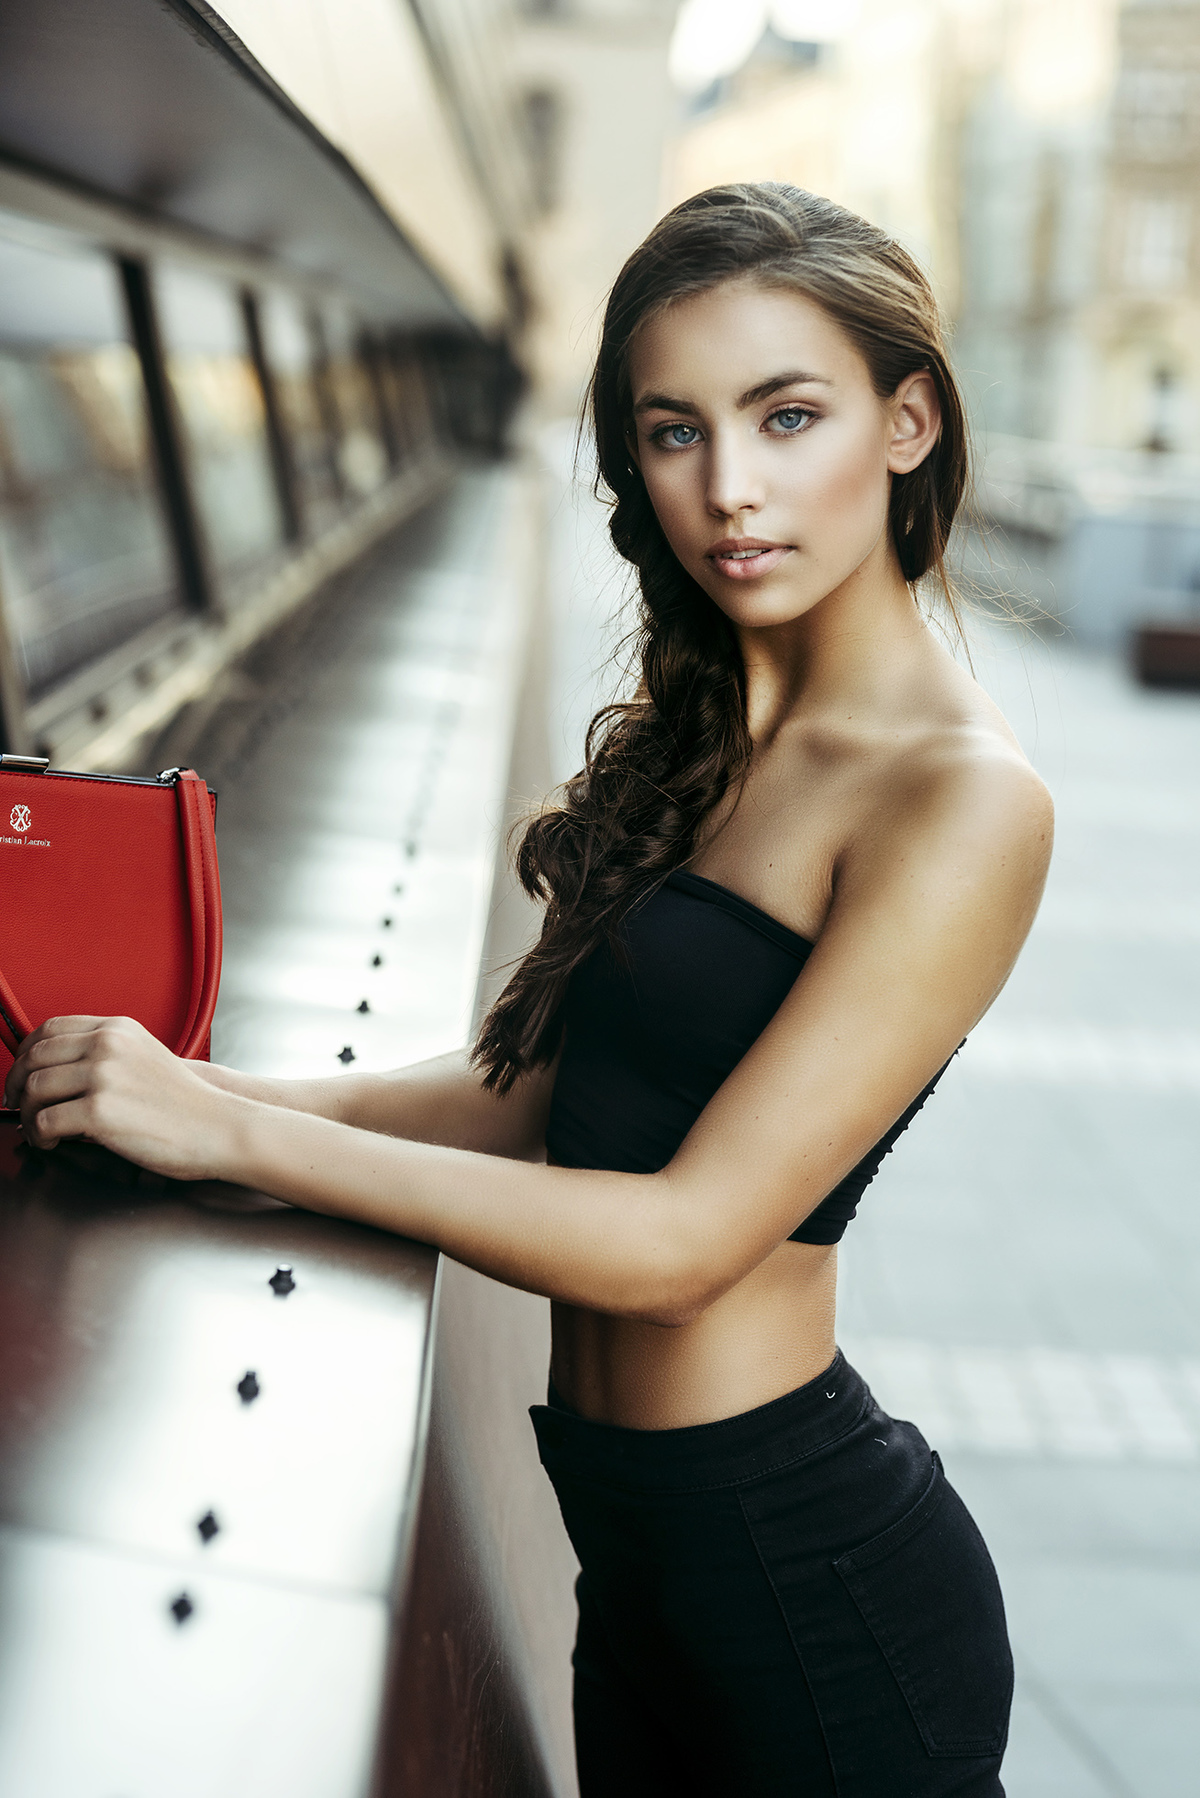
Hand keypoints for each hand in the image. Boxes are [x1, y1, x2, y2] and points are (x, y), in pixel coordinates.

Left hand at [4, 1016, 241, 1182]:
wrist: (218, 1127)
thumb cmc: (185, 1104)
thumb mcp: (145, 1058)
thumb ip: (106, 1055)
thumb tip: (59, 1072)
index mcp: (116, 1029)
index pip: (50, 1028)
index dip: (26, 1052)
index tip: (22, 1073)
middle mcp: (106, 1045)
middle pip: (34, 1058)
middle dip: (17, 1086)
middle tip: (18, 1106)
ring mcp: (102, 1076)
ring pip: (33, 1090)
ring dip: (27, 1115)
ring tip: (39, 1130)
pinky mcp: (99, 1111)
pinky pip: (45, 1122)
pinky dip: (40, 1136)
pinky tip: (53, 1142)